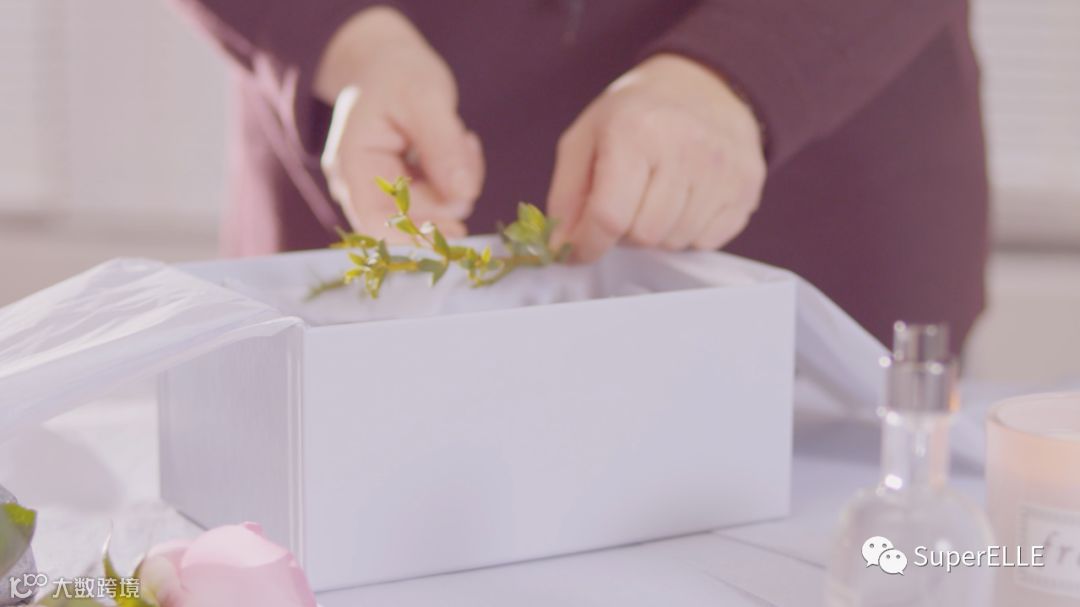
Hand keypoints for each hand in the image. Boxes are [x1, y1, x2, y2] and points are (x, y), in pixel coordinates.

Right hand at [316, 7, 483, 241]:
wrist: (390, 64)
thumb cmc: (398, 74)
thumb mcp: (423, 98)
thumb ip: (441, 145)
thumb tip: (464, 194)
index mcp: (352, 164)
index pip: (375, 222)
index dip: (412, 236)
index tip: (455, 233)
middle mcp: (363, 187)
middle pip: (415, 219)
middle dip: (451, 190)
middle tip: (465, 143)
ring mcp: (386, 192)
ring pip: (437, 212)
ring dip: (461, 181)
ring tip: (460, 136)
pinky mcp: (409, 192)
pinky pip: (444, 201)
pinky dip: (460, 178)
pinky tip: (458, 145)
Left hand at [547, 54, 765, 261]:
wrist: (707, 86)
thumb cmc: (641, 112)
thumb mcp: (586, 137)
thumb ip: (566, 195)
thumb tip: (561, 246)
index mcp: (636, 131)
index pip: (609, 216)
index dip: (587, 244)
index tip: (579, 249)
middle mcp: (685, 148)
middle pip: (642, 235)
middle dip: (625, 231)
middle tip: (626, 201)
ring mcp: (722, 169)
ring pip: (674, 242)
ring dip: (657, 232)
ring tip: (656, 195)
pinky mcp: (746, 187)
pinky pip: (706, 241)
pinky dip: (688, 231)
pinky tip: (686, 198)